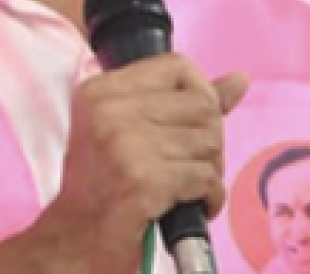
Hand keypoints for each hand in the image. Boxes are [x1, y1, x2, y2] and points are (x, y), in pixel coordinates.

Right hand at [34, 54, 247, 271]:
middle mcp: (111, 111)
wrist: (70, 242)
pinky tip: (194, 206)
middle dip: (211, 139)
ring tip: (190, 187)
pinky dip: (210, 197)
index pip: (176, 66)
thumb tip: (239, 80)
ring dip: (211, 171)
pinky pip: (206, 178)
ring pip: (209, 143)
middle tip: (193, 164)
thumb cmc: (97, 188)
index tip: (194, 123)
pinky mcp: (144, 182)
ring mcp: (127, 146)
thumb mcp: (126, 132)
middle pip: (201, 106)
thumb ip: (180, 102)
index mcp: (102, 91)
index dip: (200, 93)